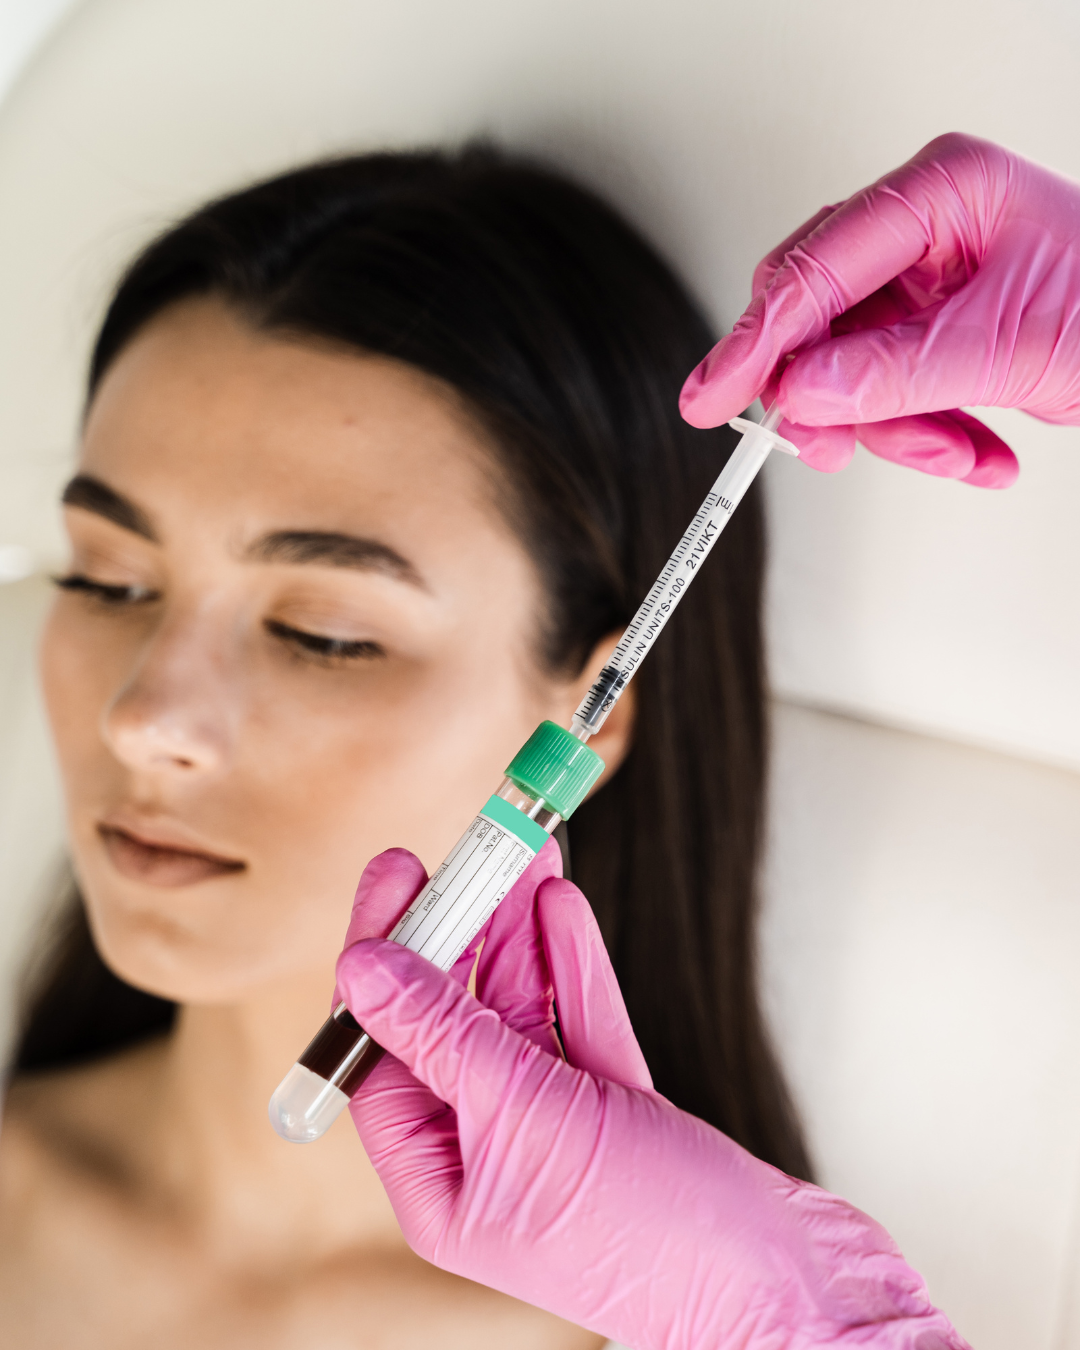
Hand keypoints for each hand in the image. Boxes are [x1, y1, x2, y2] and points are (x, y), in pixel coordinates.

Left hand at [336, 844, 966, 1349]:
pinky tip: (559, 907)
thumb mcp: (528, 1118)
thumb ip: (446, 1035)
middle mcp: (489, 1155)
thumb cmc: (654, 1236)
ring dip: (520, 930)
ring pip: (523, 1012)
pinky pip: (580, 1024)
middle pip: (454, 1020)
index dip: (385, 957)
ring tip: (520, 852)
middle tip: (469, 849)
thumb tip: (363, 968)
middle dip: (466, 930)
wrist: (790, 1286)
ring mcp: (557, 1132)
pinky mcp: (618, 1112)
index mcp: (439, 1183)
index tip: (398, 874)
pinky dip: (571, 966)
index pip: (383, 1050)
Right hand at [680, 132, 1079, 486]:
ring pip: (851, 369)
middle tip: (830, 448)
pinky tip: (977, 454)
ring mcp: (928, 280)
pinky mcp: (935, 329)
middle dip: (833, 396)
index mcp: (943, 193)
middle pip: (820, 318)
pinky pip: (891, 392)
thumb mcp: (1011, 347)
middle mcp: (925, 228)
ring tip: (959, 454)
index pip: (819, 266)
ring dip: (897, 431)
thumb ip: (897, 369)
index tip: (714, 395)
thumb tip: (801, 390)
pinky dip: (927, 437)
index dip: (759, 339)